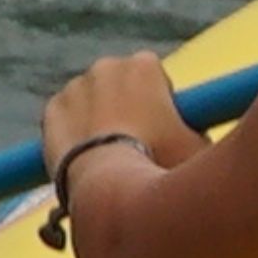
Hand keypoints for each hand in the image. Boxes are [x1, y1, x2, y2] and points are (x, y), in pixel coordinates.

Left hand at [43, 54, 201, 184]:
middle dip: (129, 110)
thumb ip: (199, 132)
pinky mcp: (52, 111)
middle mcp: (106, 67)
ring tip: (114, 161)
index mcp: (144, 66)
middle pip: (121, 87)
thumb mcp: (199, 148)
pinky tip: (90, 162)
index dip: (162, 107)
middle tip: (139, 148)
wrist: (109, 191)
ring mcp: (75, 88)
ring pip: (93, 103)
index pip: (156, 79)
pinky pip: (68, 122)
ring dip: (102, 122)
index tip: (163, 132)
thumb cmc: (161, 166)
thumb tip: (205, 138)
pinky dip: (76, 137)